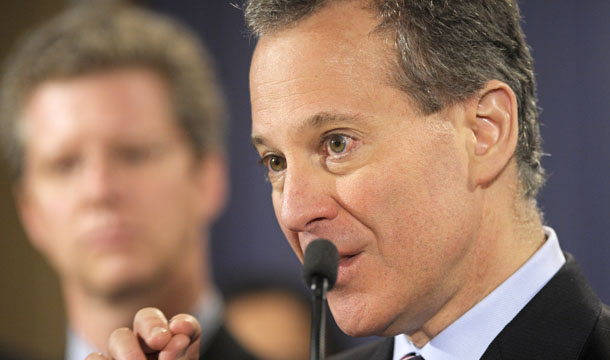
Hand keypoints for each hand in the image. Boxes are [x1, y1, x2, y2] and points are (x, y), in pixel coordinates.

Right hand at [85, 307, 200, 359]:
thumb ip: (182, 356)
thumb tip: (177, 336)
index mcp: (173, 347)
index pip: (180, 326)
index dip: (183, 324)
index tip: (180, 331)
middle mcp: (147, 348)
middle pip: (146, 319)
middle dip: (151, 325)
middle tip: (160, 340)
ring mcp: (121, 357)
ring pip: (119, 338)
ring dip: (128, 349)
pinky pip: (93, 358)